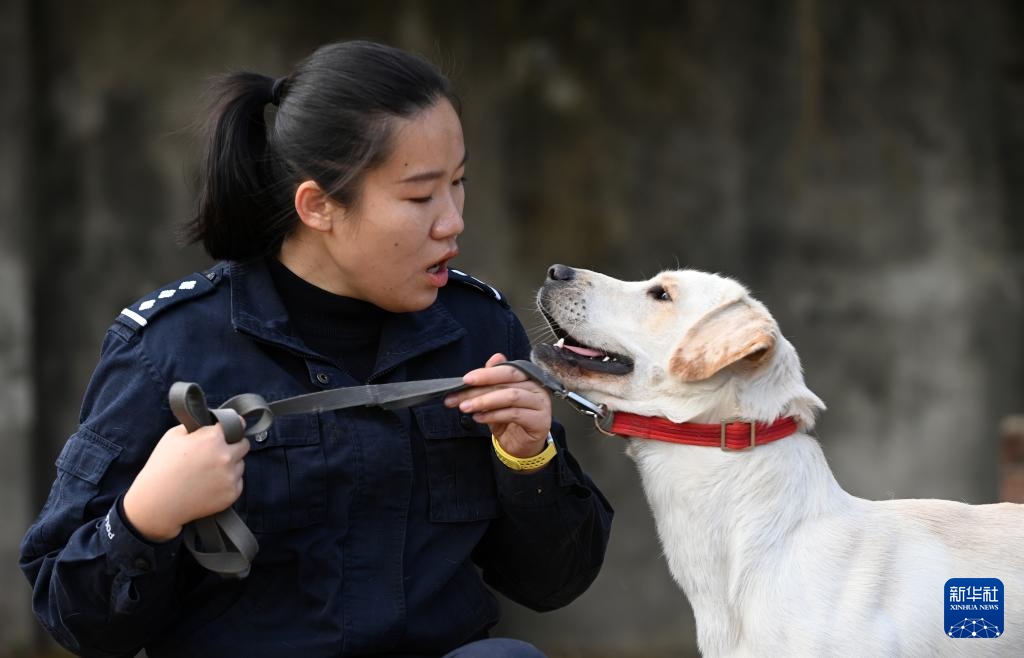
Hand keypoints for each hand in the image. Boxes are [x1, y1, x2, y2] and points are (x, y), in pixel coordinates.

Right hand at [123, 416, 249, 541]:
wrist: (157, 503)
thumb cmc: (162, 467)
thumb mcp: (173, 436)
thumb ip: (196, 426)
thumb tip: (210, 424)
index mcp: (212, 438)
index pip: (237, 424)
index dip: (234, 424)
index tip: (232, 428)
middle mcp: (226, 456)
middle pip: (244, 445)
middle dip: (234, 445)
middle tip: (218, 452)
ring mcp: (231, 476)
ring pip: (241, 464)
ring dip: (231, 465)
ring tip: (209, 472)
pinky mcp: (232, 494)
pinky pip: (237, 482)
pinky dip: (228, 482)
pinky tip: (210, 485)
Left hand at [444, 353, 551, 457]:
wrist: (521, 446)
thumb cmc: (508, 420)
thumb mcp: (495, 399)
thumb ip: (493, 380)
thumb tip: (495, 357)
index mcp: (527, 377)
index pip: (507, 370)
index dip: (486, 373)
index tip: (465, 379)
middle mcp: (537, 387)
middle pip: (508, 381)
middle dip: (481, 387)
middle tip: (459, 394)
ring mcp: (540, 403)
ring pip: (510, 396)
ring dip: (484, 401)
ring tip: (465, 407)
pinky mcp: (540, 420)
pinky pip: (514, 414)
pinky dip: (493, 415)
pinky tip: (478, 418)